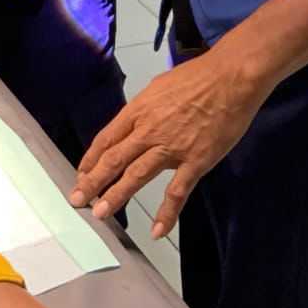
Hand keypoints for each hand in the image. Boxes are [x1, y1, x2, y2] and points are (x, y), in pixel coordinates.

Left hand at [70, 48, 269, 238]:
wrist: (231, 78)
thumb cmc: (198, 77)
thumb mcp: (159, 88)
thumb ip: (145, 110)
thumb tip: (135, 123)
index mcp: (139, 110)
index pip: (107, 138)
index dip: (91, 158)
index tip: (81, 173)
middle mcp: (149, 130)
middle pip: (114, 159)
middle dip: (93, 181)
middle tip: (77, 199)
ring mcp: (172, 147)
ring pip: (137, 175)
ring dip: (116, 195)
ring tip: (101, 213)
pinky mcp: (196, 161)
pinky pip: (178, 191)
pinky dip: (167, 212)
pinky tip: (157, 229)